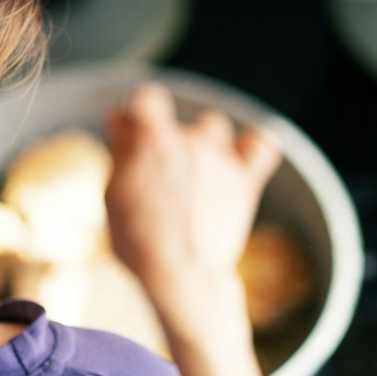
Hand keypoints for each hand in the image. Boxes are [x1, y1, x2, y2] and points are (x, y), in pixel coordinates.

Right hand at [104, 81, 282, 320]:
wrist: (181, 276)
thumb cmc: (138, 240)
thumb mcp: (114, 193)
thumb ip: (120, 149)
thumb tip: (118, 116)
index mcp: (152, 140)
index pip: (146, 98)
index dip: (138, 112)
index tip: (133, 132)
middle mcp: (190, 141)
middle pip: (177, 122)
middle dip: (165, 140)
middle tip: (158, 177)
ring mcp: (220, 158)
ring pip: (213, 127)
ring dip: (203, 142)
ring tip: (193, 175)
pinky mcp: (245, 179)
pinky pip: (262, 144)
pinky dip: (253, 146)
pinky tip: (241, 156)